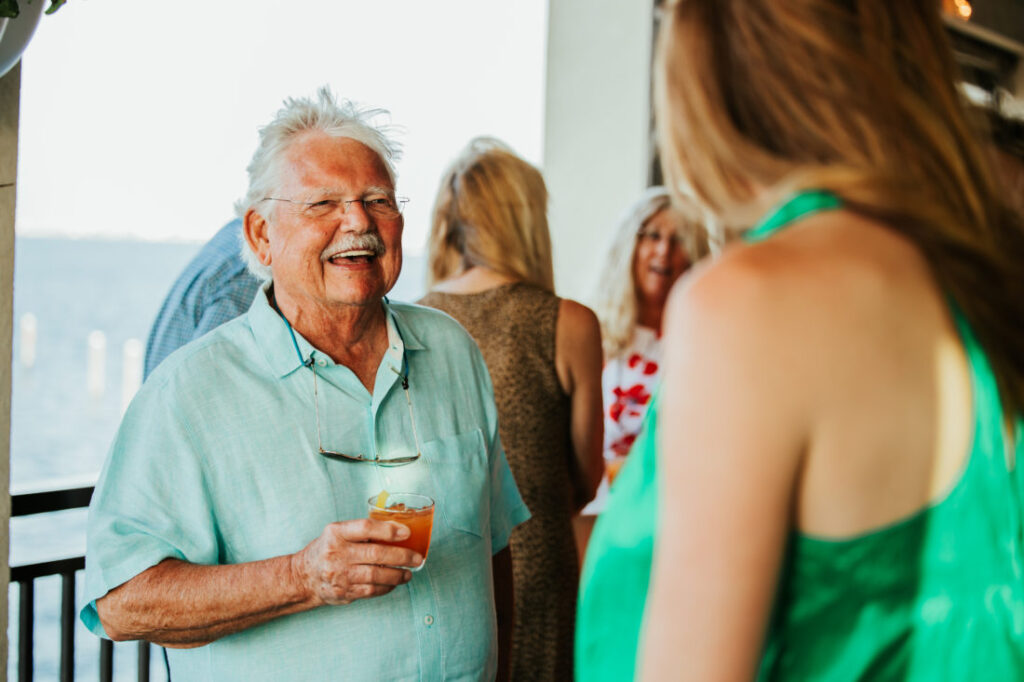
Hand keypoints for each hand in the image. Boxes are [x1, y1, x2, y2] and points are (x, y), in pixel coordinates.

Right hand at [293, 519, 421, 605]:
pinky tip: (394, 583)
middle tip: (417, 558)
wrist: (303, 577)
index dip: (388, 530)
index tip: (407, 532)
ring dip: (397, 575)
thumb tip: (399, 527)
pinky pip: (371, 591)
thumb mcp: (338, 533)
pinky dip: (386, 587)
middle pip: (376, 554)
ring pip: (376, 575)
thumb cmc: (328, 550)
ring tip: (408, 573)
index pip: (366, 527)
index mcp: (336, 533)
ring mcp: (339, 575)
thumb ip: (363, 531)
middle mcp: (336, 553)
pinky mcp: (343, 593)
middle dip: (402, 556)